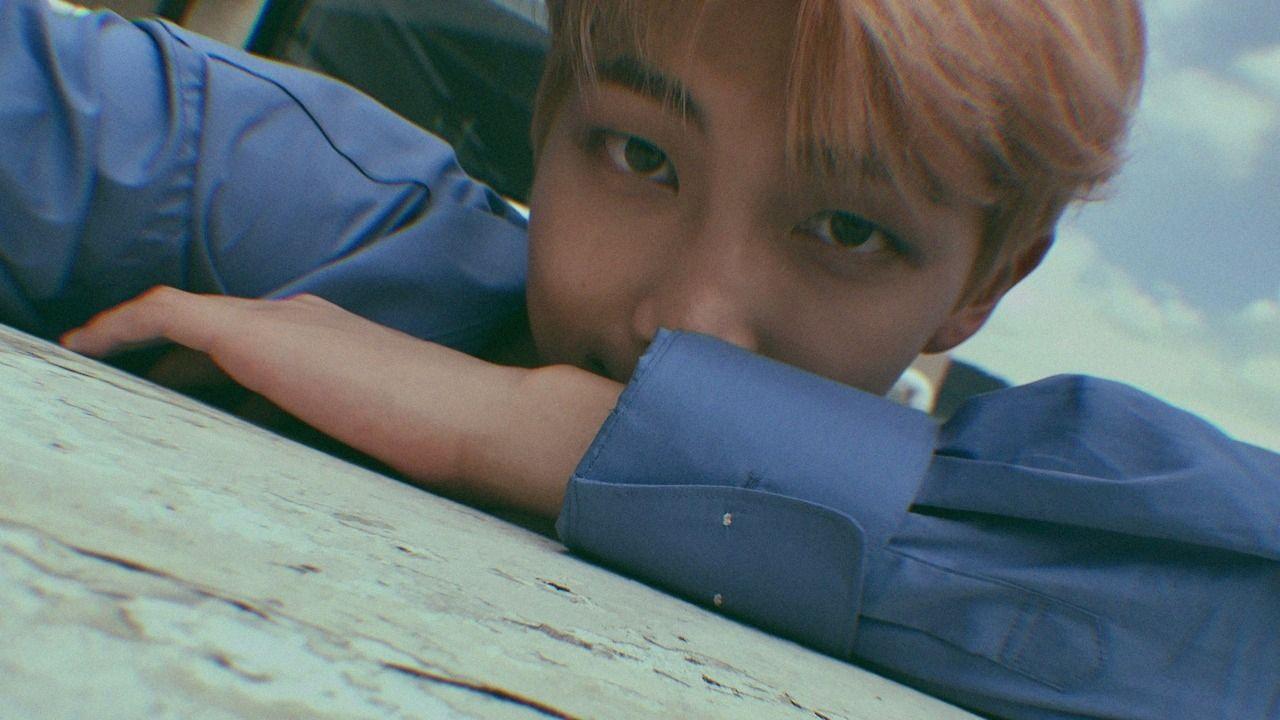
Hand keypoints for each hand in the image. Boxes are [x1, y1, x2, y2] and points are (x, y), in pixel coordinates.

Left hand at [61, 287, 622, 516]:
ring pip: (189, 324)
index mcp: (339, 340)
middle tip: (127, 385)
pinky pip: (167, 315)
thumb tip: (321, 452)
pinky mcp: (258, 334)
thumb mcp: (386, 433)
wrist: (477, 419)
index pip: (260, 347)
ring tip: (94, 363)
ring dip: (140, 347)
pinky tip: (85, 347)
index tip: (186, 396)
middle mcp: (307, 319)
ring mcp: (284, 321)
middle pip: (219, 333)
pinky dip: (122, 325)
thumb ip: (347, 426)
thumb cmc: (452, 439)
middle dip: (172, 362)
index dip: (214, 369)